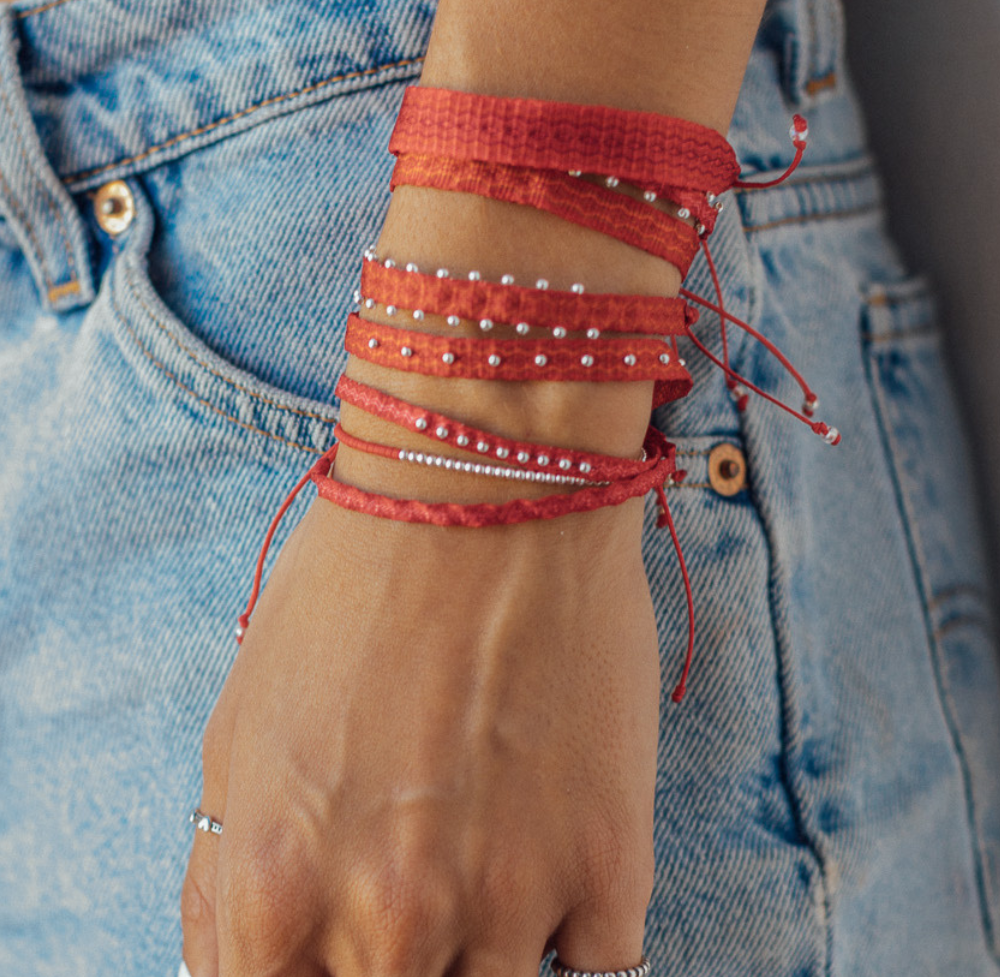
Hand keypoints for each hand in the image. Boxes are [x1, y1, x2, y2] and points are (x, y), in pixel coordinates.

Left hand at [180, 486, 659, 975]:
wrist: (493, 494)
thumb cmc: (356, 588)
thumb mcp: (238, 726)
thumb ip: (220, 881)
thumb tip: (233, 971)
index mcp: (277, 888)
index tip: (329, 953)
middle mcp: (388, 919)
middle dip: (387, 965)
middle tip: (409, 887)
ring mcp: (508, 902)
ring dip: (476, 956)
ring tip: (477, 858)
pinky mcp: (611, 867)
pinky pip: (594, 974)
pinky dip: (566, 935)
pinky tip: (545, 856)